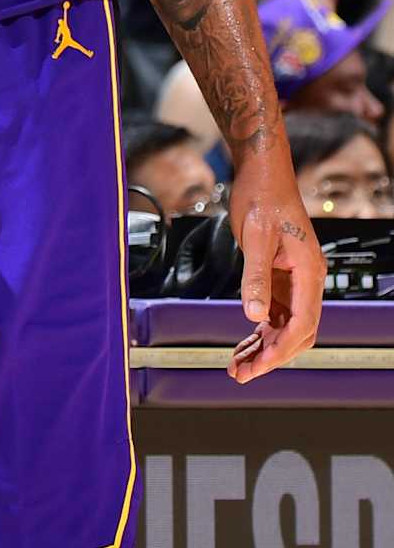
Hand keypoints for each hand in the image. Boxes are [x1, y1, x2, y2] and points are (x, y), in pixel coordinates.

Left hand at [226, 151, 322, 383]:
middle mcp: (307, 280)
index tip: (257, 367)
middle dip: (270, 356)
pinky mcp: (279, 276)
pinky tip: (242, 345)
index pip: (302, 324)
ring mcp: (294, 280)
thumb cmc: (262, 197)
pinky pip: (273, 312)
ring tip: (236, 368)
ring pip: (284, 326)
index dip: (280, 349)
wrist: (261, 172)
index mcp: (310, 272)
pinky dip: (258, 330)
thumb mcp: (256, 237)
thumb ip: (256, 277)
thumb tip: (253, 316)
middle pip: (296, 332)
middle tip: (241, 374)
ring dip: (262, 347)